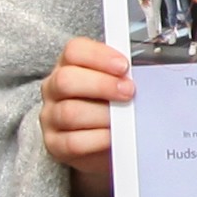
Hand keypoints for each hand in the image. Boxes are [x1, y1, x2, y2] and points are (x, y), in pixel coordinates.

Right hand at [38, 36, 132, 196]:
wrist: (105, 145)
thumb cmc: (111, 107)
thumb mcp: (115, 85)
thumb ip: (123, 76)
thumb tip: (146, 72)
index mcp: (68, 65)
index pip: (74, 51)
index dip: (99, 56)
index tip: (124, 66)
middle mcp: (54, 89)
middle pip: (66, 80)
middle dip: (102, 85)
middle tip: (129, 92)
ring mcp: (51, 117)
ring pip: (69, 112)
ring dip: (103, 115)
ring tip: (124, 118)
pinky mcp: (55, 144)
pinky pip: (73, 142)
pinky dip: (98, 139)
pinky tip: (114, 136)